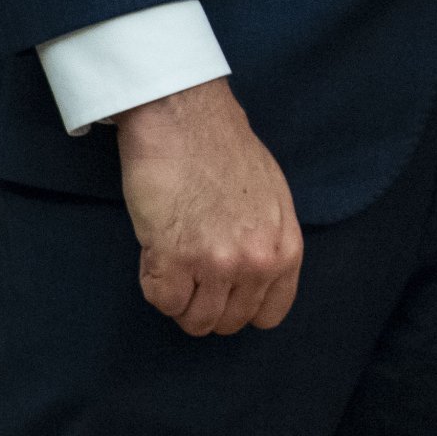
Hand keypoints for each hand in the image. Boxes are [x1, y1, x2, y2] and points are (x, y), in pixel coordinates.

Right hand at [114, 77, 300, 334]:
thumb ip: (268, 240)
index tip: (219, 289)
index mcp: (285, 251)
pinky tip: (151, 258)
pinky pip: (161, 299)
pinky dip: (153, 286)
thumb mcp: (271, 198)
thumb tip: (250, 266)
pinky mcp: (172, 255)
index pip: (266, 315)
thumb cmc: (221, 146)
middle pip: (227, 321)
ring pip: (194, 318)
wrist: (182, 114)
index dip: (237, 304)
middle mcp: (256, 264)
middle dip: (204, 305)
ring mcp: (215, 263)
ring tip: (167, 269)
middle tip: (186, 277)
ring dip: (178, 299)